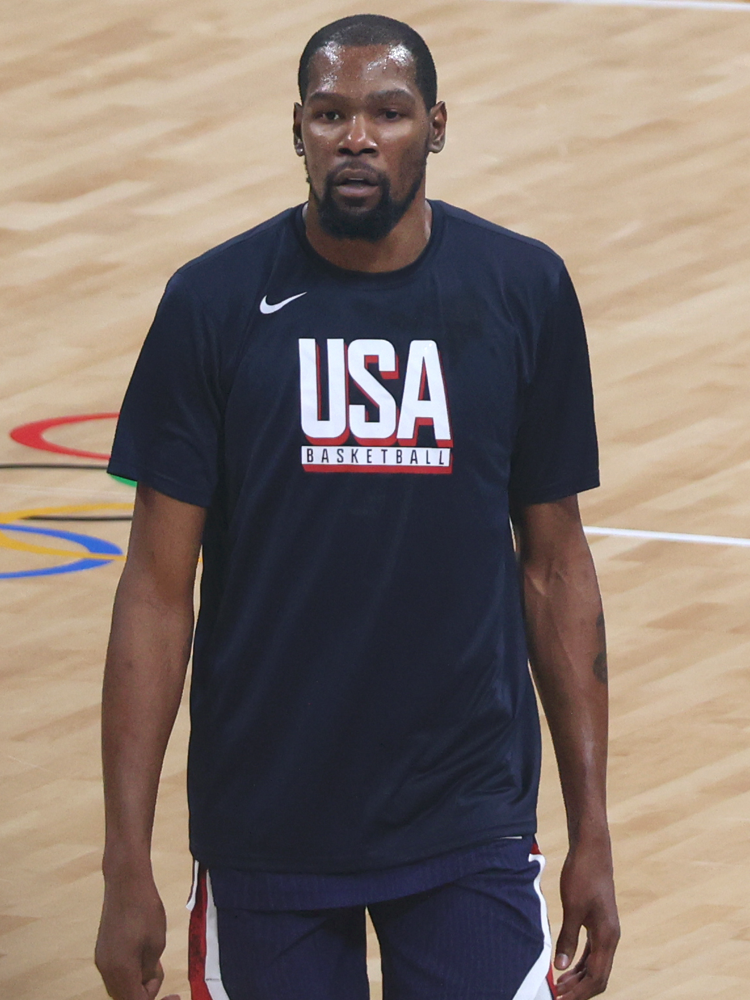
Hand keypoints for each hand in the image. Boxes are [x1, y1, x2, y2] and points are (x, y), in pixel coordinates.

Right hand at [95, 873, 177, 999]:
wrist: (125, 883)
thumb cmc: (145, 911)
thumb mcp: (156, 944)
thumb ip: (149, 971)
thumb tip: (144, 982)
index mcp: (120, 971)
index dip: (155, 999)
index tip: (173, 995)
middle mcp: (105, 970)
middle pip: (124, 997)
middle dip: (144, 992)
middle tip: (160, 971)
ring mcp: (101, 959)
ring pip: (119, 986)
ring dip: (137, 983)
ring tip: (154, 962)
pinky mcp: (102, 949)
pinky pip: (115, 972)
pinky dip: (129, 972)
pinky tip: (142, 956)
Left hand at [553, 833, 619, 998]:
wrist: (591, 851)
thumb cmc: (582, 876)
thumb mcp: (572, 908)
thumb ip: (567, 938)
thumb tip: (560, 967)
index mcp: (607, 937)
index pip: (596, 977)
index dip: (579, 992)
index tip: (561, 999)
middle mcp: (610, 937)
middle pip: (599, 976)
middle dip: (580, 990)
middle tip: (558, 997)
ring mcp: (605, 931)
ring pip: (595, 965)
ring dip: (579, 978)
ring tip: (560, 987)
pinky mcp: (597, 923)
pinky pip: (591, 952)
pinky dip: (579, 963)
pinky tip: (567, 967)